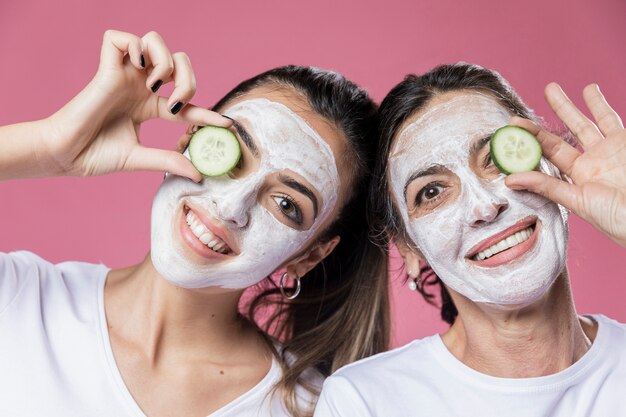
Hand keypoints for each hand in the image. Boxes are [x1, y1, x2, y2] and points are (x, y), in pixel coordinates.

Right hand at [43, 30, 230, 180]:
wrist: (66, 156)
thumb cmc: (96, 156)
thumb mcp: (140, 159)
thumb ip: (168, 160)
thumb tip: (199, 174)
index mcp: (149, 107)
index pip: (186, 103)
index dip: (208, 113)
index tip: (227, 125)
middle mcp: (140, 87)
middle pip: (178, 62)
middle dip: (188, 78)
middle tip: (178, 101)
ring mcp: (124, 76)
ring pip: (154, 41)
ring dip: (164, 60)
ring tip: (156, 86)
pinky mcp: (105, 68)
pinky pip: (121, 38)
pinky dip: (135, 46)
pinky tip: (137, 68)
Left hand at [505, 83, 625, 247]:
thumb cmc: (615, 217)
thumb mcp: (577, 201)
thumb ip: (547, 187)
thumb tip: (509, 180)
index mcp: (575, 177)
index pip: (547, 153)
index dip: (530, 139)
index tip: (512, 125)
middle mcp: (590, 162)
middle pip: (563, 135)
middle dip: (543, 121)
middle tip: (523, 109)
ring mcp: (608, 150)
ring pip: (584, 123)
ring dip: (569, 106)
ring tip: (551, 88)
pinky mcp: (625, 141)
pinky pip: (610, 119)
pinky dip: (600, 105)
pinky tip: (589, 90)